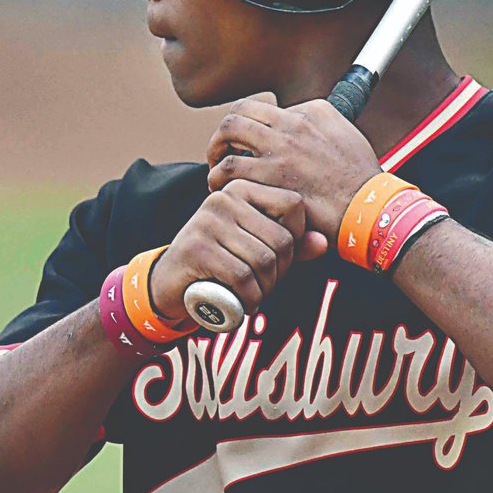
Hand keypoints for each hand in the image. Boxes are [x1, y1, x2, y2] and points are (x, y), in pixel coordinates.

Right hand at [149, 180, 327, 320]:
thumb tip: (323, 242)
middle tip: (264, 285)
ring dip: (264, 289)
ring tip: (252, 294)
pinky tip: (241, 304)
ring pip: (264, 261)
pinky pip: (242, 278)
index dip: (297, 239)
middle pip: (282, 240)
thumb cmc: (221, 263)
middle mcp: (225, 198)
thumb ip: (292, 245)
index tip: (279, 258)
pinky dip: (249, 299)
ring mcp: (208, 221)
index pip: (294, 206)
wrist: (169, 283)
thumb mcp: (258, 249)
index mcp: (243, 188)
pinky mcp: (197, 248)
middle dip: (280, 272)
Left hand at [205, 97, 381, 242]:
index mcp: (309, 112)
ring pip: (228, 136)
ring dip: (216, 154)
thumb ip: (318, 122)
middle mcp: (292, 126)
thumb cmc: (360, 177)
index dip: (247, 124)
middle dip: (223, 132)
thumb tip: (295, 118)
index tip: (244, 141)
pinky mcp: (271, 179)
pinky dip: (219, 180)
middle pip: (239, 114)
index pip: (262, 107)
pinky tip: (225, 190)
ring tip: (218, 171)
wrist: (369, 206)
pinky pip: (229, 172)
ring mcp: (280, 151)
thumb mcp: (344, 132)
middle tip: (222, 150)